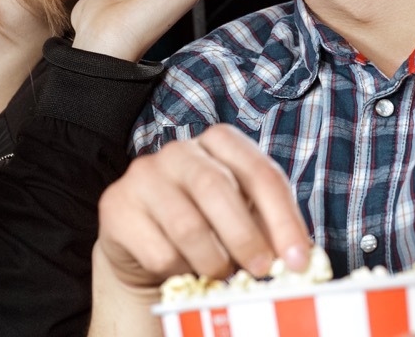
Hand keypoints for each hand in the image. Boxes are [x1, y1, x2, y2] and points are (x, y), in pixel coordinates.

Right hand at [95, 123, 310, 290]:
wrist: (145, 246)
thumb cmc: (205, 226)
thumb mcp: (242, 217)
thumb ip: (268, 226)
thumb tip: (298, 255)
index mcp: (219, 142)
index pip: (259, 172)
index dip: (283, 219)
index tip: (299, 260)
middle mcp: (179, 150)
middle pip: (217, 189)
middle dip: (246, 238)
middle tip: (261, 271)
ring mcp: (143, 175)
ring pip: (187, 225)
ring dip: (213, 261)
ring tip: (219, 273)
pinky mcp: (116, 205)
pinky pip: (158, 250)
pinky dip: (179, 271)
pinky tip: (181, 269)